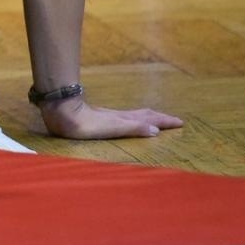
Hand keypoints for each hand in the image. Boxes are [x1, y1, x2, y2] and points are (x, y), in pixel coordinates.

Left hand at [40, 96, 183, 139]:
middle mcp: (120, 116)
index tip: (181, 122)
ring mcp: (110, 116)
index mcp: (125, 119)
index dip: (165, 121)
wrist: (63, 113)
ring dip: (148, 117)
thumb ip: (133, 128)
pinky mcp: (100, 118)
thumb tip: (156, 131)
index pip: (150, 119)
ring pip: (134, 115)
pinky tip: (127, 120)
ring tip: (156, 118)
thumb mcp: (113, 128)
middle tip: (174, 120)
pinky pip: (124, 117)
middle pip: (144, 115)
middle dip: (160, 118)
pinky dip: (134, 119)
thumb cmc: (87, 124)